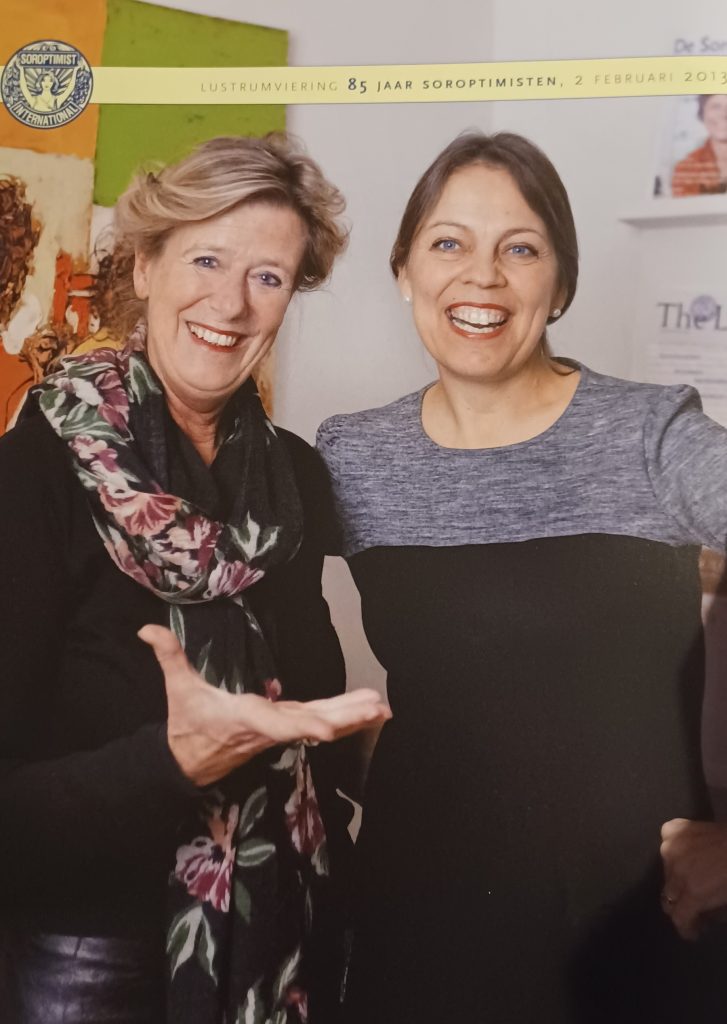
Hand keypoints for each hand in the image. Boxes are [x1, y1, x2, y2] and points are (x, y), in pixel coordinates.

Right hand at [139, 625, 391, 786]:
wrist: (188, 762)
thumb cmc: (186, 723)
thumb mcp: (177, 689)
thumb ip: (168, 656)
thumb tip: (147, 629)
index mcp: (245, 718)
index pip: (277, 724)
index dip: (302, 726)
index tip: (326, 730)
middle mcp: (269, 727)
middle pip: (312, 724)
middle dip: (345, 717)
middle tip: (377, 707)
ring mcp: (280, 729)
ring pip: (322, 723)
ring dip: (353, 716)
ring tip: (383, 708)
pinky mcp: (286, 728)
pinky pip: (321, 723)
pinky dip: (346, 719)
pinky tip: (370, 714)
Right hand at [660, 818, 726, 939]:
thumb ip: (713, 913)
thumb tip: (705, 917)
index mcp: (695, 891)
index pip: (678, 917)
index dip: (686, 929)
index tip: (693, 932)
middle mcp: (677, 871)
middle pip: (668, 897)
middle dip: (682, 906)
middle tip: (696, 906)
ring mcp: (671, 848)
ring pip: (666, 872)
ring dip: (678, 878)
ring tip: (695, 876)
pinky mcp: (671, 830)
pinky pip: (667, 845)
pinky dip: (675, 852)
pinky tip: (687, 853)